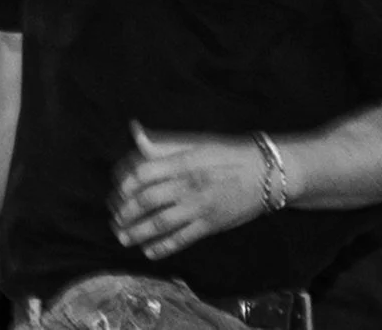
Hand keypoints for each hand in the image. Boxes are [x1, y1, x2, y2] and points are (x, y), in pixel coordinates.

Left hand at [110, 123, 268, 260]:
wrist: (267, 173)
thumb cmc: (229, 154)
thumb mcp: (197, 143)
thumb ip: (164, 144)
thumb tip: (134, 130)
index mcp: (185, 162)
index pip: (145, 173)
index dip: (125, 184)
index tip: (116, 190)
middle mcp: (189, 185)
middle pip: (148, 201)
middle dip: (126, 212)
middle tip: (115, 218)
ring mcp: (200, 207)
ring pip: (160, 223)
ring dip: (138, 232)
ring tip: (123, 237)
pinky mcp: (210, 225)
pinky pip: (181, 239)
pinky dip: (162, 247)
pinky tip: (148, 251)